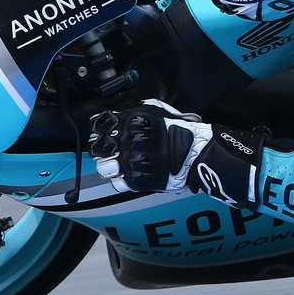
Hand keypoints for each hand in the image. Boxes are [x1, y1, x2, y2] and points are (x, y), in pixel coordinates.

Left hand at [91, 100, 263, 207]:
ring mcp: (129, 162)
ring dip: (111, 166)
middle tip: (112, 151)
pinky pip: (118, 183)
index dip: (99, 129)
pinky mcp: (135, 181)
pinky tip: (131, 174)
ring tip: (122, 165)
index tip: (102, 133)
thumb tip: (122, 113)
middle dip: (103, 149)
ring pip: (104, 167)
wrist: (196, 153)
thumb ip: (139, 111)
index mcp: (129, 122)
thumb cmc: (180, 131)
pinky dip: (123, 180)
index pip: (99, 124)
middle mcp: (125, 142)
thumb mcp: (158, 111)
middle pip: (98, 148)